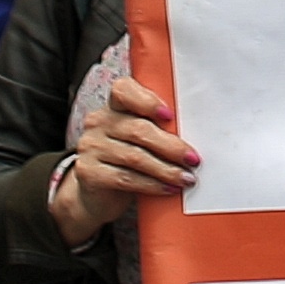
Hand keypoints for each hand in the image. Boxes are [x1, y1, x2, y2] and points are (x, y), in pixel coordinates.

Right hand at [50, 65, 197, 245]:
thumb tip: (196, 135)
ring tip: (187, 178)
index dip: (147, 101)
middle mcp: (98, 122)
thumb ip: (157, 129)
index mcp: (113, 106)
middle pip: (138, 130)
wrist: (97, 194)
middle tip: (194, 159)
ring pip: (135, 157)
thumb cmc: (127, 159)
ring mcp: (90, 147)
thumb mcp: (139, 139)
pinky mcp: (88, 172)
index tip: (170, 115)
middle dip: (171, 146)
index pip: (124, 90)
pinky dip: (152, 185)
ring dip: (166, 170)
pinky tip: (169, 189)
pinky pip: (126, 178)